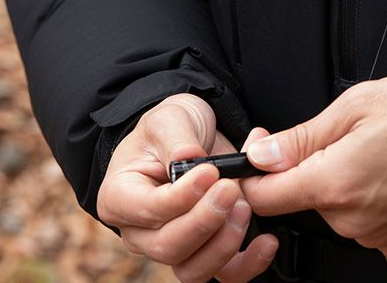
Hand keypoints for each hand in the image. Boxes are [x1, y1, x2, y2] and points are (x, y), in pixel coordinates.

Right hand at [97, 93, 277, 282]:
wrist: (191, 133)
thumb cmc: (170, 127)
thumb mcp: (169, 118)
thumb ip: (177, 140)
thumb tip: (190, 157)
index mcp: (121, 197)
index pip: (147, 210)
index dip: (180, 197)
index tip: (209, 173)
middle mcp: (141, 231)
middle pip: (168, 246)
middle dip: (205, 221)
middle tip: (230, 189)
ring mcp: (173, 246)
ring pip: (193, 268)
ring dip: (224, 243)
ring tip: (245, 206)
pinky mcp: (205, 250)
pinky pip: (223, 273)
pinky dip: (248, 263)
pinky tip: (266, 241)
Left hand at [241, 74, 386, 257]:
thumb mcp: (354, 105)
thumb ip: (301, 136)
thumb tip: (260, 154)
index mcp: (332, 182)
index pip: (264, 197)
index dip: (254, 173)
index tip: (261, 152)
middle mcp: (349, 219)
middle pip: (301, 198)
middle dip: (307, 167)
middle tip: (338, 134)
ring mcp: (372, 234)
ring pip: (333, 207)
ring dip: (339, 180)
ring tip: (371, 148)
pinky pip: (361, 218)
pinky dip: (364, 196)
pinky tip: (385, 170)